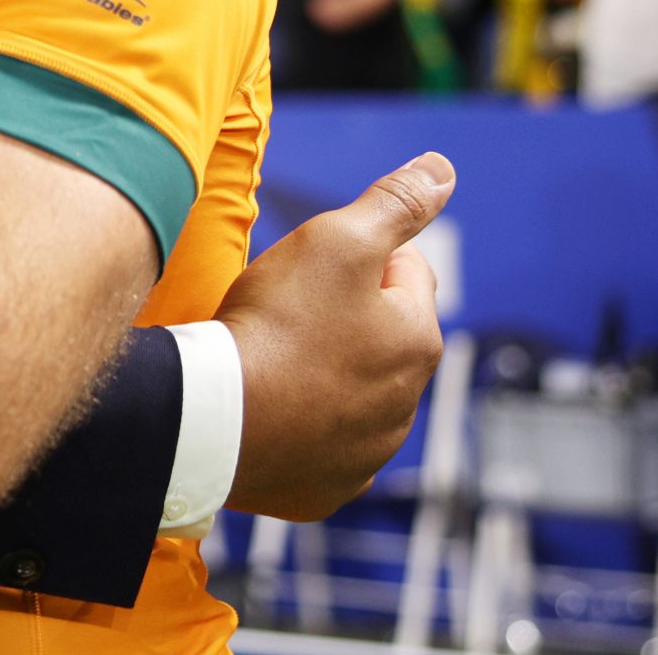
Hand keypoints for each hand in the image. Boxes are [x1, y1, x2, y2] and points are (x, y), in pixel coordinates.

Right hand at [217, 152, 453, 520]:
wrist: (215, 420)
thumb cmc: (276, 324)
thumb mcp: (336, 239)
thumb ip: (394, 203)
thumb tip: (443, 169)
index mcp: (418, 339)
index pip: (406, 270)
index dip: (357, 254)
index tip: (310, 265)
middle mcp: (406, 403)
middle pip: (380, 334)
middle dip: (345, 315)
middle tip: (284, 306)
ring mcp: (366, 452)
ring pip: (352, 391)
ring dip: (325, 370)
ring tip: (270, 356)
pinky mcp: (324, 487)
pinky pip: (320, 445)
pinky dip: (301, 425)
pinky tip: (268, 407)